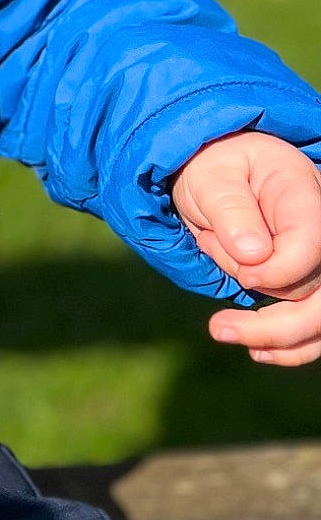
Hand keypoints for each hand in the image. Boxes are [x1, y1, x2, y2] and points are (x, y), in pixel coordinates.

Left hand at [171, 132, 320, 365]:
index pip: (311, 243)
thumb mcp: (210, 177)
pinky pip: (314, 325)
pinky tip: (257, 349)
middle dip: (274, 318)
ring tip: (224, 333)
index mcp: (302, 192)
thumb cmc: (214, 170)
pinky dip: (290, 345)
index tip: (243, 275)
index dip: (280, 271)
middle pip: (320, 290)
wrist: (218, 176)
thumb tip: (254, 256)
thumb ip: (230, 209)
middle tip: (218, 327)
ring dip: (277, 337)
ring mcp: (319, 259)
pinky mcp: (309, 283)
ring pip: (319, 315)